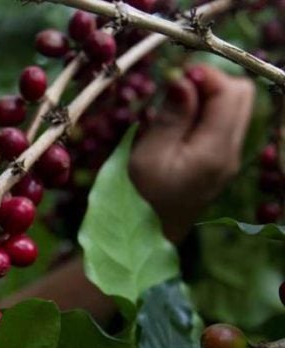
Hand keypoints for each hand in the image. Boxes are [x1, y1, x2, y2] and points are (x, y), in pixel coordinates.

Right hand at [129, 64, 254, 242]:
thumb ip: (170, 116)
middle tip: (174, 90)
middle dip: (210, 81)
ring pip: (234, 105)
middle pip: (242, 94)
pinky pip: (222, 121)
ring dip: (206, 95)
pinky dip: (204, 111)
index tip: (173, 76)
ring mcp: (229, 156)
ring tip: (173, 107)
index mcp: (215, 151)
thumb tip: (183, 77)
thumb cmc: (140, 198)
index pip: (230, 93)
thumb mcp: (147, 156)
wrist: (148, 236)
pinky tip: (178, 122)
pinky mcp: (220, 159)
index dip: (205, 75)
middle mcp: (231, 151)